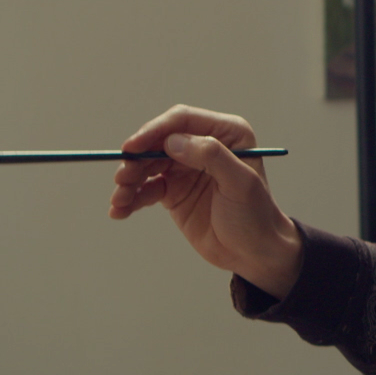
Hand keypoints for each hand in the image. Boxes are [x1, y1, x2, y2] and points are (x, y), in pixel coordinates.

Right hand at [109, 104, 303, 298]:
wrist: (254, 253)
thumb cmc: (255, 215)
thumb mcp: (241, 184)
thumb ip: (212, 157)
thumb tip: (174, 141)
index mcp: (226, 134)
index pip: (182, 121)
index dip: (154, 131)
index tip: (132, 148)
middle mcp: (203, 145)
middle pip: (158, 142)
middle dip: (136, 160)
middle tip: (122, 179)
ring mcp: (186, 168)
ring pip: (147, 164)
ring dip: (129, 180)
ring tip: (119, 200)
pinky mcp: (173, 191)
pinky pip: (145, 188)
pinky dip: (131, 197)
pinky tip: (120, 211)